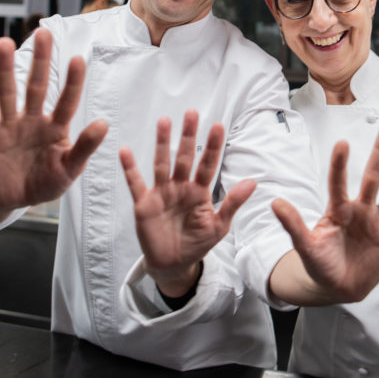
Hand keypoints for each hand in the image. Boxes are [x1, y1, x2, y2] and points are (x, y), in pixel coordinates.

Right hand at [0, 29, 107, 213]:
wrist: (14, 200)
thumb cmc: (46, 182)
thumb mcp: (69, 170)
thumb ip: (84, 148)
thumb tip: (104, 123)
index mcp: (56, 128)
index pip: (67, 101)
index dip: (73, 82)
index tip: (78, 59)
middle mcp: (33, 120)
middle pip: (37, 87)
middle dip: (40, 61)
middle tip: (42, 32)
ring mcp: (10, 125)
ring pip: (8, 92)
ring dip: (5, 69)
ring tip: (3, 42)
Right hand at [120, 111, 255, 296]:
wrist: (174, 264)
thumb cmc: (197, 243)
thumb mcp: (219, 226)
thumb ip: (233, 203)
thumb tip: (253, 182)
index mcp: (199, 191)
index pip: (208, 164)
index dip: (213, 146)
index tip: (218, 126)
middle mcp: (180, 187)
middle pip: (185, 157)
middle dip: (188, 136)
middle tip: (192, 113)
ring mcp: (161, 193)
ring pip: (162, 164)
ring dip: (162, 143)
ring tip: (163, 121)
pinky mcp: (144, 204)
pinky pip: (136, 183)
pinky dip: (130, 168)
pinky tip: (125, 151)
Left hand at [270, 123, 378, 303]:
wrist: (339, 287)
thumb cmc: (320, 264)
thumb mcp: (305, 246)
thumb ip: (293, 225)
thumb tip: (275, 203)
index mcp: (338, 210)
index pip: (338, 183)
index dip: (340, 165)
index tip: (342, 143)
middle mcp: (360, 210)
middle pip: (373, 176)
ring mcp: (377, 221)